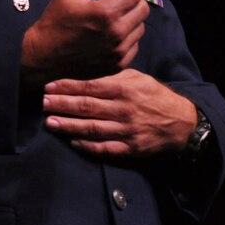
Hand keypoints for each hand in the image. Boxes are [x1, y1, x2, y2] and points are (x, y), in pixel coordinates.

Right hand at [21, 0, 148, 85]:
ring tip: (113, 19)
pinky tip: (112, 35)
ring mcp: (118, 51)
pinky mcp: (117, 65)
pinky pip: (134, 45)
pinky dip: (127, 38)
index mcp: (105, 12)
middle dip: (133, 0)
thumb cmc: (54, 21)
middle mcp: (117, 33)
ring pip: (140, 27)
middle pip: (143, 9)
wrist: (43, 55)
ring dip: (130, 19)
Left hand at [42, 68, 196, 157]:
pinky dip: (87, 146)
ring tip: (50, 122)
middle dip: (62, 105)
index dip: (67, 86)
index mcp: (124, 88)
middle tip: (43, 104)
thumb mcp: (137, 78)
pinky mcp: (130, 148)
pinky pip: (105, 148)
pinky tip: (72, 141)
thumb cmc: (154, 95)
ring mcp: (126, 130)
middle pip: (86, 107)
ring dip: (68, 126)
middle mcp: (123, 109)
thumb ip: (113, 77)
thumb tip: (86, 76)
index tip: (49, 86)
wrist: (181, 122)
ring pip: (91, 128)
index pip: (90, 86)